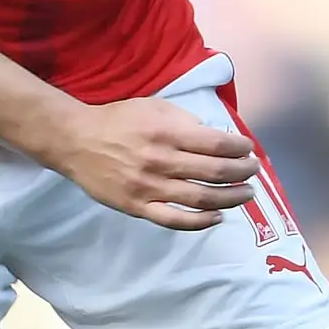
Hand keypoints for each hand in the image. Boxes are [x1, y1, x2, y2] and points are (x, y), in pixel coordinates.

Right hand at [48, 97, 255, 229]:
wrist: (76, 141)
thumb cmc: (119, 120)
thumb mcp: (154, 107)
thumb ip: (185, 121)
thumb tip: (216, 139)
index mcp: (167, 132)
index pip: (217, 144)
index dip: (240, 149)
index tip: (249, 149)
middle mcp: (161, 161)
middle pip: (215, 172)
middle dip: (242, 172)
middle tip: (253, 171)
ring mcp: (149, 187)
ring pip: (201, 198)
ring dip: (231, 197)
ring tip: (246, 194)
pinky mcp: (138, 207)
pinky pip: (175, 220)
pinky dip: (201, 222)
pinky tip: (218, 217)